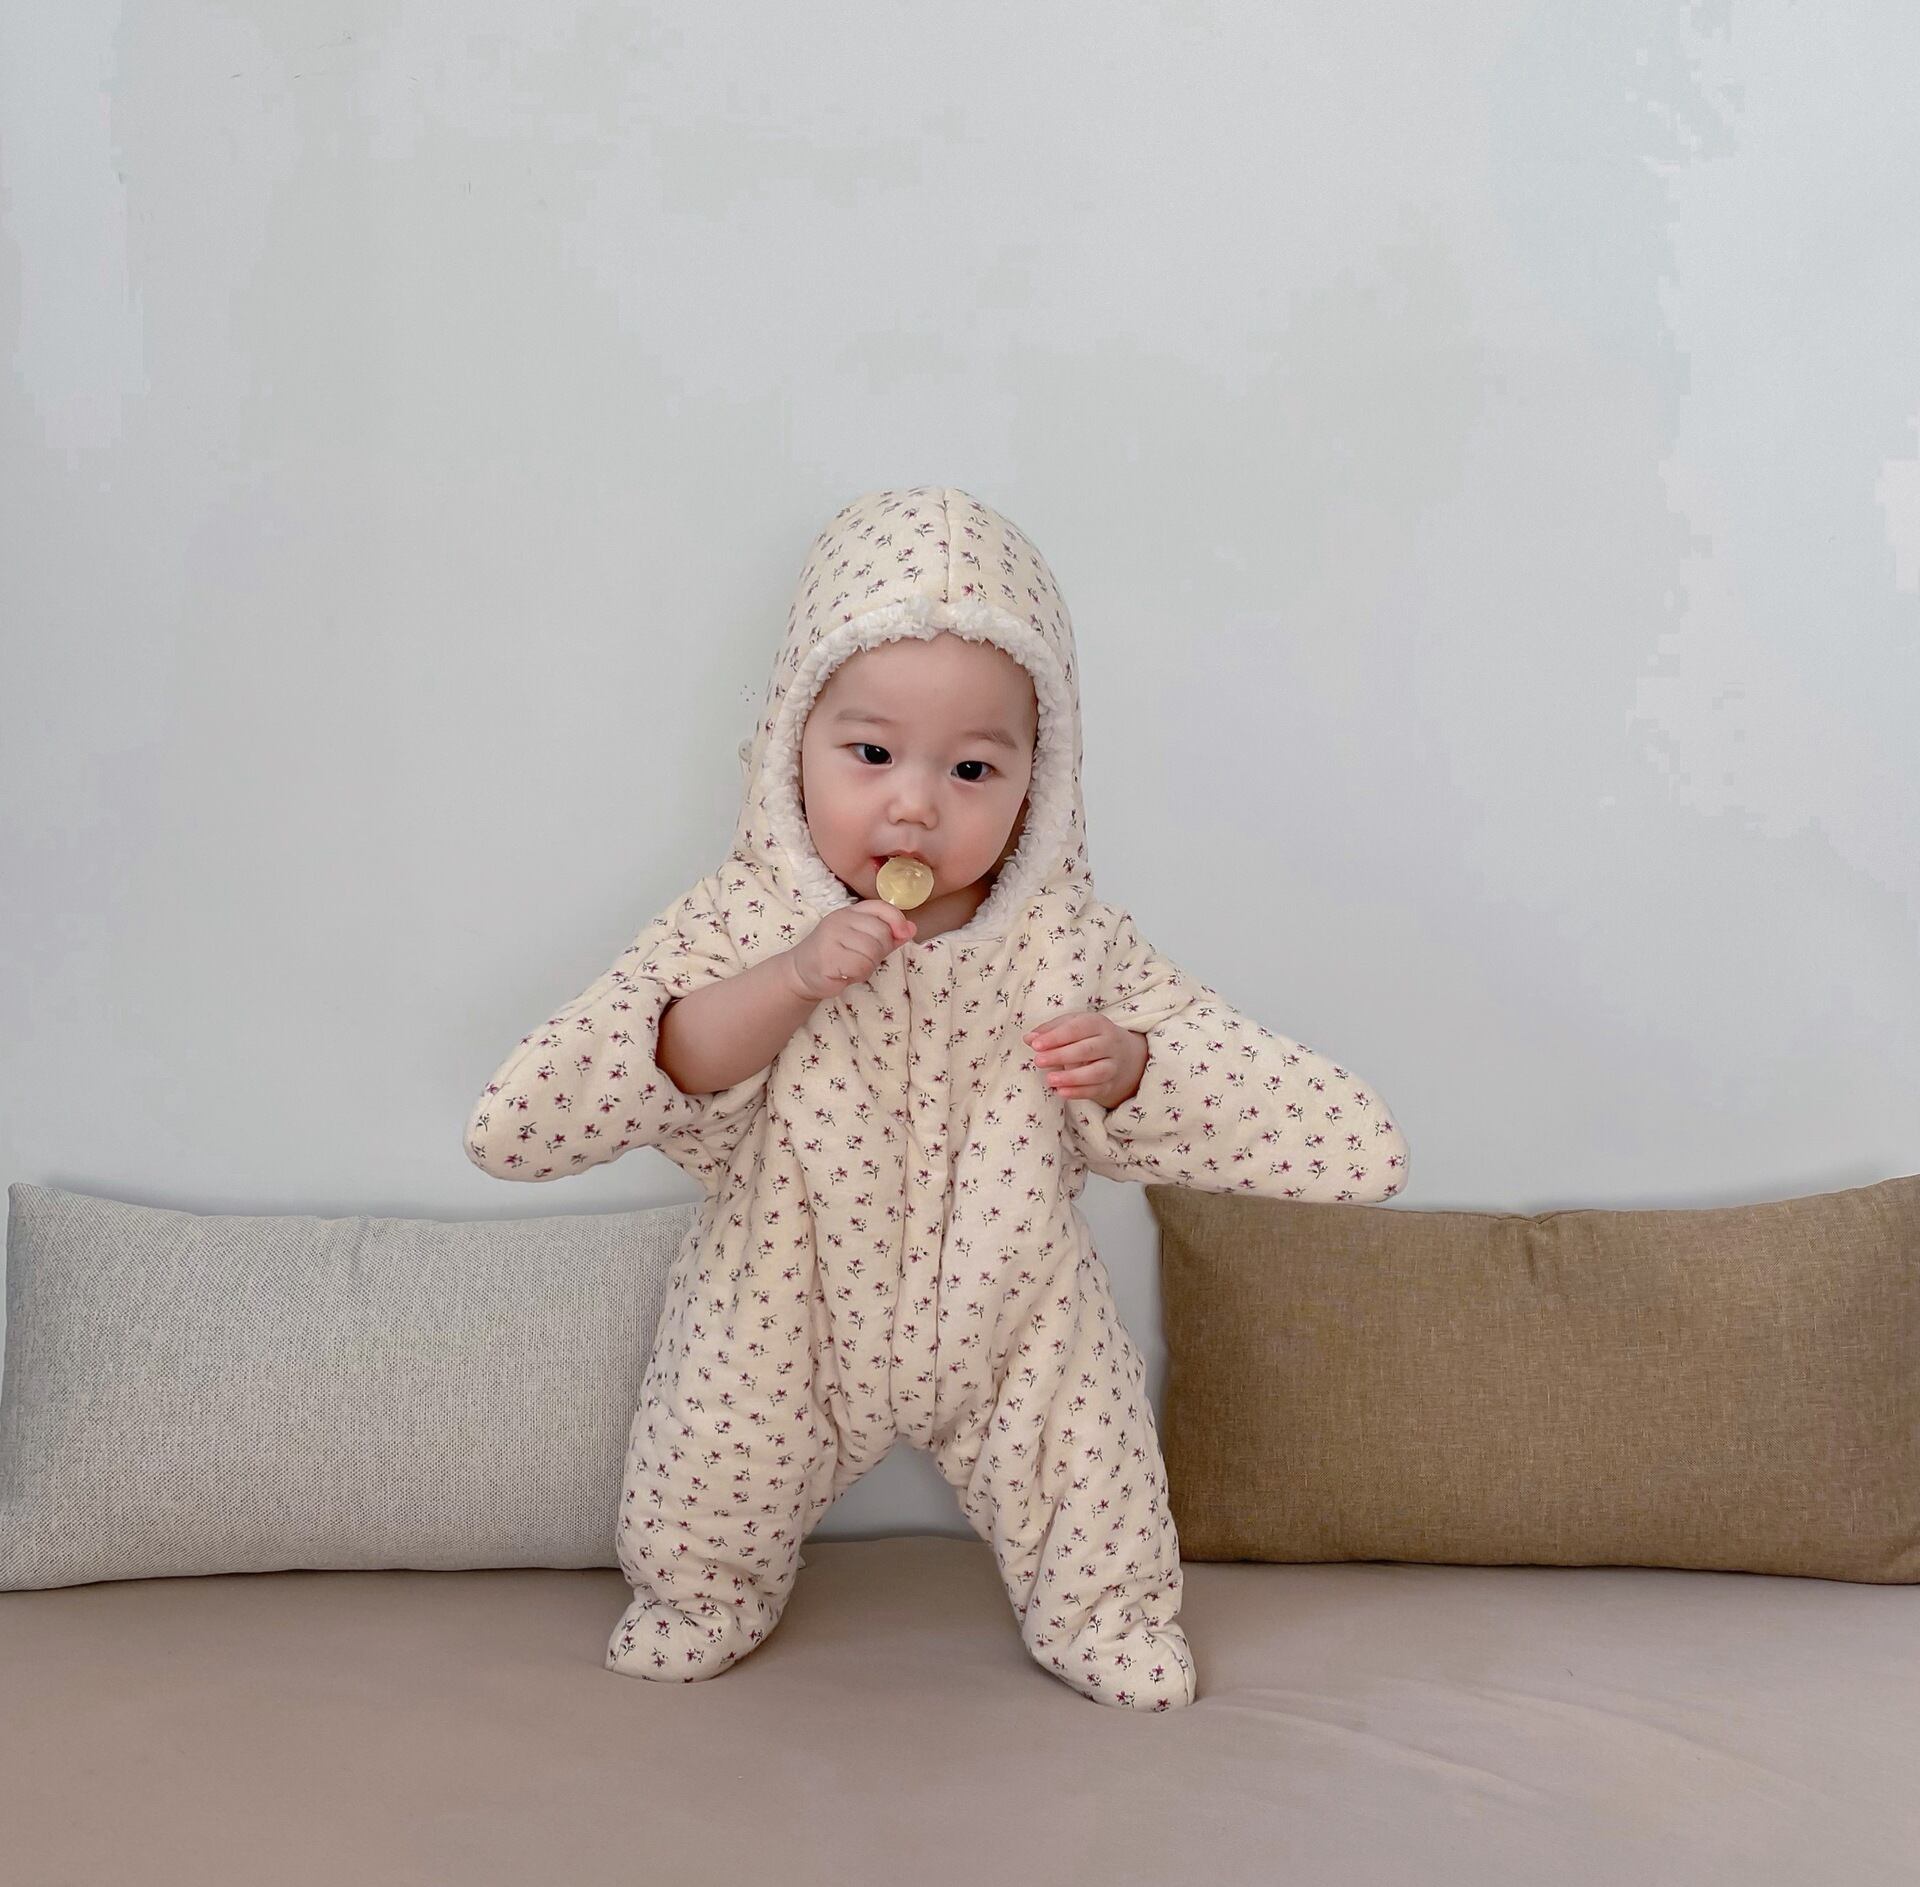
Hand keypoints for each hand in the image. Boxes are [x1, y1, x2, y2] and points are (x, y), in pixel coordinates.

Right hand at [783, 900, 916, 1001]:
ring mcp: (832, 936)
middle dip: (880, 951)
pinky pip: (861, 966)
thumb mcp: (863, 942)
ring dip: (868, 965)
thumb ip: (888, 935)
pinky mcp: (828, 957)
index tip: (902, 934)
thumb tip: (912, 928)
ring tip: (853, 966)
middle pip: (881, 933)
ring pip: (872, 951)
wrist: (800, 973)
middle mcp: (840, 919)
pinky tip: (845, 973)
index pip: (881, 907)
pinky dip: (858, 975)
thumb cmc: (836, 957)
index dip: (896, 920)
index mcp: (850, 912)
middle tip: (864, 959)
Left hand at [1023, 1011, 1148, 1110]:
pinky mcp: (1111, 1084)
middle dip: (1061, 1055)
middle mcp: (1110, 1043)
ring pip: (1097, 1072)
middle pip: (1087, 1050)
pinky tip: (1061, 1092)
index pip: (1077, 1028)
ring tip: (1049, 1079)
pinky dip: (1079, 1092)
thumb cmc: (1090, 1036)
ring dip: (1072, 1077)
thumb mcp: (1073, 1025)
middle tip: (1038, 1061)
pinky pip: (1097, 1090)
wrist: (1126, 1056)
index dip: (1056, 1036)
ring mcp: (1113, 1065)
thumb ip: (1050, 1030)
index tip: (1036, 1045)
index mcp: (1098, 1024)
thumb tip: (1029, 1038)